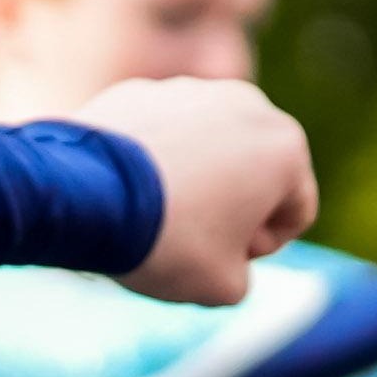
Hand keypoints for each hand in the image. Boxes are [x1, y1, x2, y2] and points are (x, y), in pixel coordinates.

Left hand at [77, 76, 317, 305]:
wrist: (82, 196)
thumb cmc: (167, 240)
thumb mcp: (223, 286)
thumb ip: (242, 275)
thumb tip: (225, 260)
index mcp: (285, 146)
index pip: (294, 211)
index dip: (260, 248)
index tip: (220, 257)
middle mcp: (247, 103)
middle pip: (253, 172)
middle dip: (230, 208)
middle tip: (188, 238)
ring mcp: (189, 89)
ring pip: (205, 148)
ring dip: (191, 180)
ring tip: (152, 212)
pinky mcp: (138, 90)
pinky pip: (158, 135)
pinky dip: (151, 160)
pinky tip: (122, 190)